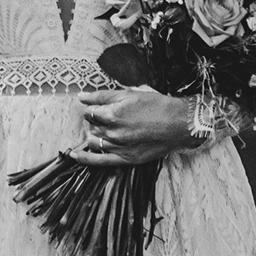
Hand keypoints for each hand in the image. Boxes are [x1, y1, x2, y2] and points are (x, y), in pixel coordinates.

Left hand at [76, 87, 202, 165]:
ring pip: (94, 141)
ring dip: (94, 135)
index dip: (93, 109)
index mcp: (113, 114)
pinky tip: (76, 155)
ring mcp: (119, 147)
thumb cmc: (157, 105)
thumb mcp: (130, 93)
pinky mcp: (126, 159)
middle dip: (95, 121)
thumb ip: (102, 96)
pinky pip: (99, 161)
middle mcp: (113, 133)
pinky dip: (85, 158)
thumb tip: (81, 97)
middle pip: (91, 126)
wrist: (179, 124)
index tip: (99, 108)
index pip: (90, 112)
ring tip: (105, 130)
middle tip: (108, 117)